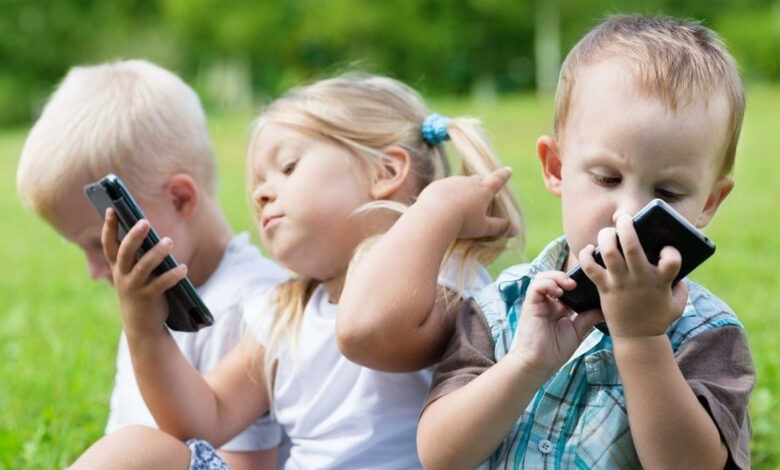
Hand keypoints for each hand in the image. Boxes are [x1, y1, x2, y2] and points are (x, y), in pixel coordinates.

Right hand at [101, 208, 187, 336]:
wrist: (141, 326)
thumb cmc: (141, 292)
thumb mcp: (136, 274)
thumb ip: (139, 256)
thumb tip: (151, 234)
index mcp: (118, 267)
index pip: (109, 244)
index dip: (109, 227)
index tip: (111, 209)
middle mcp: (122, 276)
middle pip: (125, 252)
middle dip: (134, 236)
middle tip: (145, 222)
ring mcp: (133, 287)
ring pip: (143, 267)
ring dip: (157, 253)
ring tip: (169, 242)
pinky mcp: (147, 298)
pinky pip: (160, 284)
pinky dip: (172, 275)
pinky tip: (183, 268)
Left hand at [415, 168, 513, 239]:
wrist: (434, 216)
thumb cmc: (463, 222)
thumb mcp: (483, 228)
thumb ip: (499, 227)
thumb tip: (514, 231)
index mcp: (483, 190)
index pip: (497, 180)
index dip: (503, 176)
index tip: (508, 170)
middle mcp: (469, 182)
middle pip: (478, 180)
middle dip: (481, 184)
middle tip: (482, 190)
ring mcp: (452, 182)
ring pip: (460, 183)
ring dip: (462, 190)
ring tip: (459, 203)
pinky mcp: (437, 185)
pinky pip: (444, 188)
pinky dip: (446, 195)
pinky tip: (442, 206)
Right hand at [509, 271, 603, 377]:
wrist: (540, 364)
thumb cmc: (555, 351)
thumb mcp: (577, 332)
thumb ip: (587, 318)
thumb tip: (604, 309)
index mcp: (558, 307)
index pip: (564, 285)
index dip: (575, 281)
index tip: (588, 284)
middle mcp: (547, 302)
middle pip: (553, 277)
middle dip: (566, 276)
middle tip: (579, 283)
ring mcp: (538, 303)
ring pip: (543, 277)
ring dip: (557, 277)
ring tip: (570, 285)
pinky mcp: (530, 305)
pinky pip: (536, 286)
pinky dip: (547, 284)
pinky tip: (559, 292)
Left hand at [578, 214, 688, 337]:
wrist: (637, 338)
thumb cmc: (659, 317)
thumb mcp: (678, 302)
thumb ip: (681, 285)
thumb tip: (678, 267)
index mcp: (660, 281)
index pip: (672, 259)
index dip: (671, 251)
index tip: (667, 249)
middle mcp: (639, 279)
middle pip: (631, 247)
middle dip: (627, 227)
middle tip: (625, 218)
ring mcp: (620, 283)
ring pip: (608, 253)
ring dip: (606, 237)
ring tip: (608, 232)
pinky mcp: (604, 288)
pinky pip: (590, 268)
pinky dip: (586, 256)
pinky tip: (589, 250)